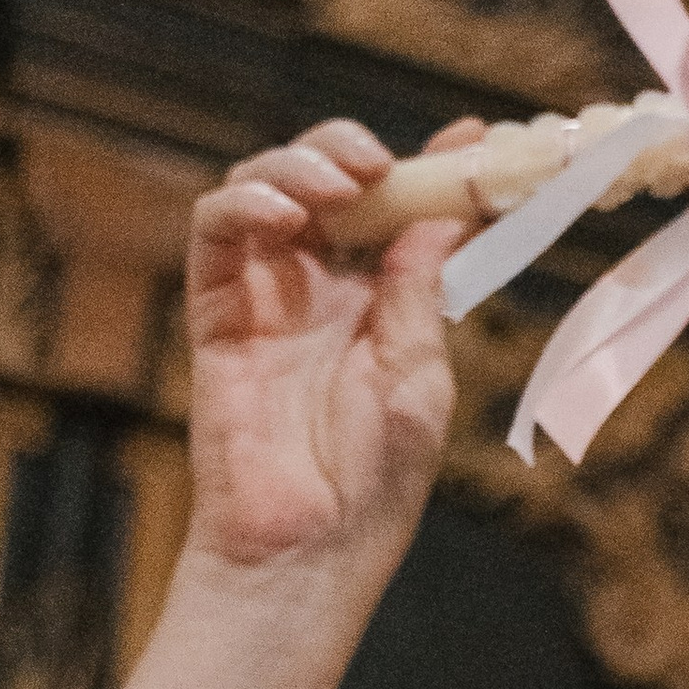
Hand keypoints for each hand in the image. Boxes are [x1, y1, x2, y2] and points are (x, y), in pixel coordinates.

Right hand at [78, 115, 482, 688]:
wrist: (309, 550)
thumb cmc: (373, 484)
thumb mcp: (418, 379)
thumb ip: (419, 293)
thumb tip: (444, 212)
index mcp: (382, 304)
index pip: (402, 215)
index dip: (432, 171)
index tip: (472, 139)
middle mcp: (322, 290)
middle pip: (326, 184)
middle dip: (349, 152)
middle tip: (378, 162)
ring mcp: (266, 298)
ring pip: (266, 191)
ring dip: (297, 166)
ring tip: (337, 183)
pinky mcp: (217, 316)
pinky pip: (217, 236)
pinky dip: (244, 205)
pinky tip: (284, 215)